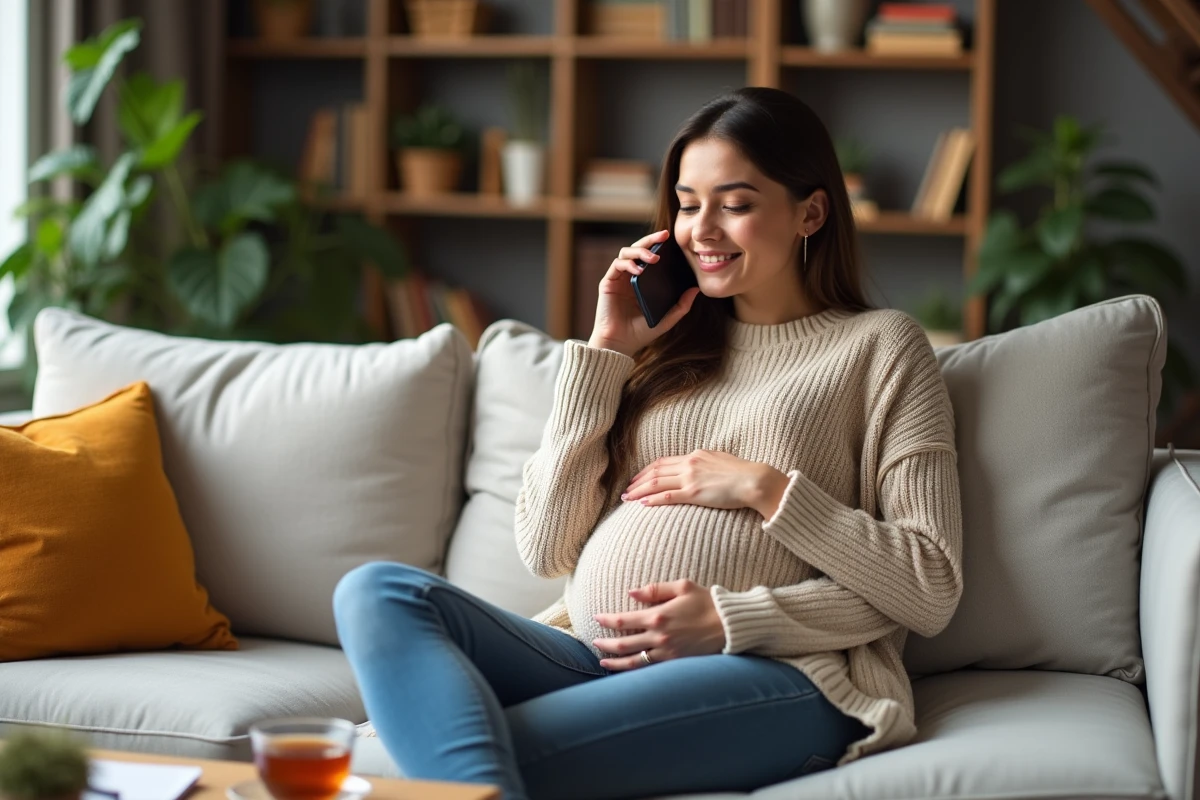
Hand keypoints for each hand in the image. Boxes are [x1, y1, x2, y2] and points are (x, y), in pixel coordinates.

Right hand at [588, 229, 700, 357]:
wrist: (619, 344)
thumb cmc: (640, 333)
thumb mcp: (667, 319)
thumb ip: (681, 306)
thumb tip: (696, 289)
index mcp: (643, 282)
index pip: (651, 256)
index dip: (659, 245)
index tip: (672, 239)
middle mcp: (630, 277)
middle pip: (638, 249)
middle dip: (651, 239)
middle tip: (664, 235)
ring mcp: (618, 278)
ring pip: (626, 252)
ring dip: (640, 251)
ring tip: (653, 258)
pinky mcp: (608, 282)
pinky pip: (617, 265)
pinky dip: (628, 263)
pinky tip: (639, 270)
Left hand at [592, 580, 724, 669]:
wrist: (729, 626)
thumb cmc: (707, 602)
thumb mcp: (682, 587)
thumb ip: (655, 589)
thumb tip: (631, 593)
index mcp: (658, 616)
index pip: (623, 620)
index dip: (606, 620)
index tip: (596, 618)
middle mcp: (659, 637)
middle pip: (622, 644)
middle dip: (605, 644)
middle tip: (594, 642)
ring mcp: (666, 653)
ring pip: (633, 661)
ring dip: (615, 662)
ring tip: (602, 662)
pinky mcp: (675, 662)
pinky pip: (649, 669)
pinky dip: (634, 671)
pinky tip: (625, 670)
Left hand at [622, 450, 790, 518]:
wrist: (755, 480)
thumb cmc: (743, 474)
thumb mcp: (720, 462)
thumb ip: (706, 465)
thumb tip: (699, 469)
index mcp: (696, 456)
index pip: (664, 462)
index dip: (647, 471)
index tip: (637, 478)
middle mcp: (690, 464)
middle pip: (655, 471)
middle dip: (638, 481)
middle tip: (626, 490)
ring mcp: (691, 478)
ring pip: (657, 483)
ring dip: (640, 490)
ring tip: (627, 498)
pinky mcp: (696, 493)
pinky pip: (669, 496)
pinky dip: (654, 499)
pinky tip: (643, 504)